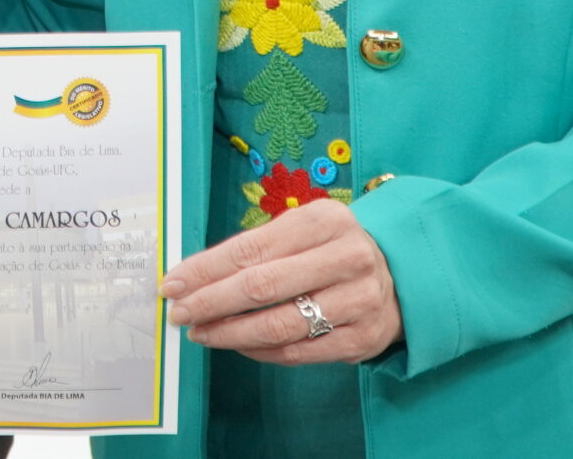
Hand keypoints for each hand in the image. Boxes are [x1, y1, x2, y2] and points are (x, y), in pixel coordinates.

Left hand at [161, 198, 401, 364]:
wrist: (401, 274)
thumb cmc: (332, 249)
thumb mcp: (302, 230)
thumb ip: (255, 248)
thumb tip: (193, 276)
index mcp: (324, 220)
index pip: (250, 249)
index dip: (204, 270)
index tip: (171, 284)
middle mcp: (347, 257)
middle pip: (262, 286)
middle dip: (211, 302)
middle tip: (179, 313)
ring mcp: (359, 301)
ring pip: (279, 325)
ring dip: (230, 333)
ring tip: (203, 333)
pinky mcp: (362, 338)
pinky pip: (298, 353)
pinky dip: (260, 351)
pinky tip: (238, 344)